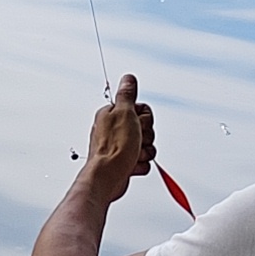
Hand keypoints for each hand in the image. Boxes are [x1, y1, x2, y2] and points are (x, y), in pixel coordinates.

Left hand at [77, 74, 155, 202]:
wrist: (108, 177)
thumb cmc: (113, 148)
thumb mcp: (123, 113)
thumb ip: (127, 95)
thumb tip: (128, 78)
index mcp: (112, 114)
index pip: (143, 110)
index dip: (145, 119)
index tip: (137, 124)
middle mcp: (115, 129)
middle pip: (146, 128)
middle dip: (146, 137)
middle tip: (134, 141)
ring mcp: (119, 147)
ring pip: (146, 145)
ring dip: (145, 151)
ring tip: (132, 155)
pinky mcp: (124, 162)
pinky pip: (143, 160)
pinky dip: (140, 164)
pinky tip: (131, 165)